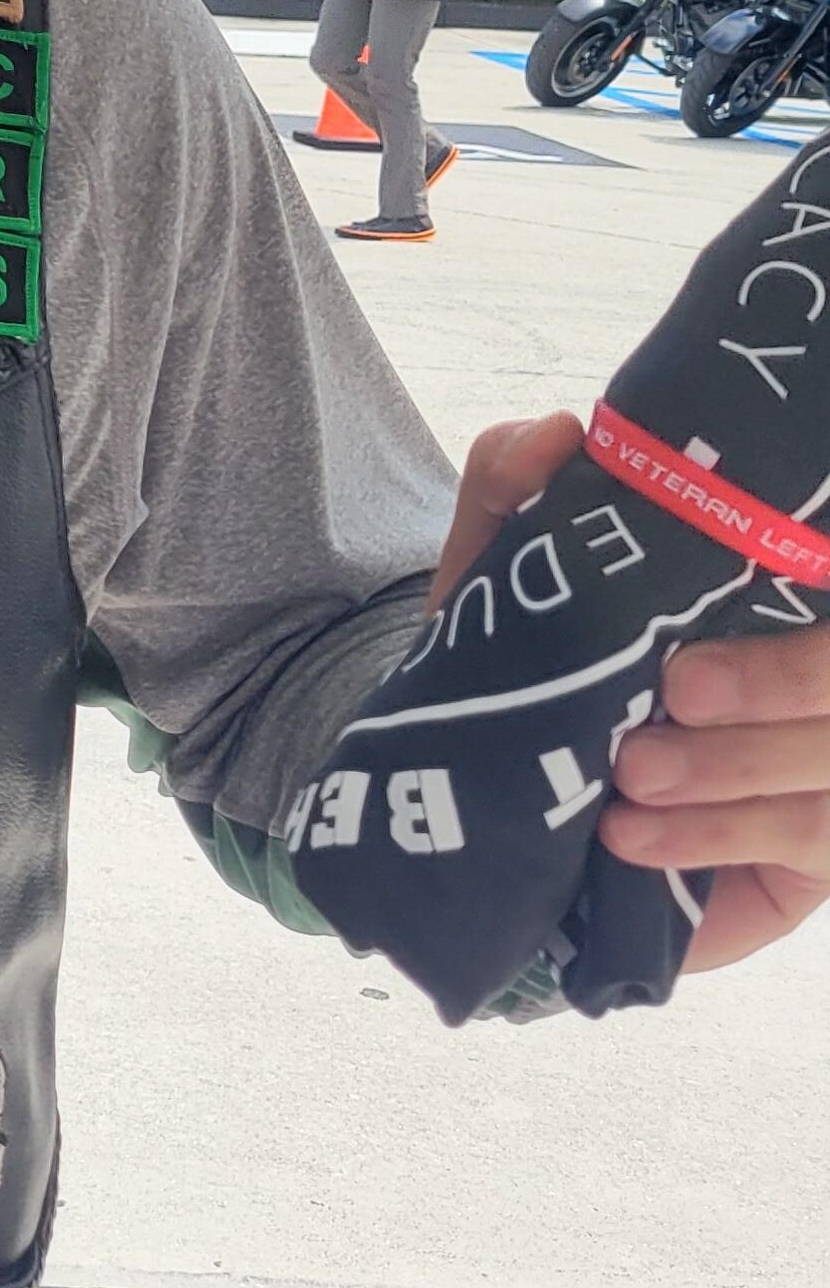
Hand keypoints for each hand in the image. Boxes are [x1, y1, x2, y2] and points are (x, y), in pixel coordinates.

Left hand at [433, 416, 829, 972]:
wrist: (491, 771)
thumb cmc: (528, 648)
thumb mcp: (500, 561)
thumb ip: (510, 483)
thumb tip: (559, 432)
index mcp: (771, 589)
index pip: (819, 573)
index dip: (798, 617)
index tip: (699, 642)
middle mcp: (811, 677)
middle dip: (782, 681)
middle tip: (676, 693)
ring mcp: (822, 764)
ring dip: (735, 773)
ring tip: (630, 776)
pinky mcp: (814, 854)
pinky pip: (810, 845)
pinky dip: (717, 835)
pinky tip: (631, 835)